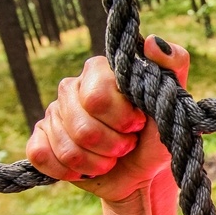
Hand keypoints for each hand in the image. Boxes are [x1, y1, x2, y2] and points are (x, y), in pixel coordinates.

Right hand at [26, 36, 189, 202]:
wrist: (145, 171)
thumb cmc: (161, 132)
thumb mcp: (174, 100)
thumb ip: (174, 64)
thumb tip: (153, 42)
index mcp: (100, 71)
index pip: (97, 98)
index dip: (123, 119)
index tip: (139, 123)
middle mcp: (72, 87)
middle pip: (82, 127)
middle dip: (113, 145)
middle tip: (128, 144)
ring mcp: (53, 113)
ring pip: (67, 148)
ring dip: (98, 163)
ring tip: (113, 157)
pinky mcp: (41, 140)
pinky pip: (41, 156)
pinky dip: (70, 170)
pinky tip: (88, 168)